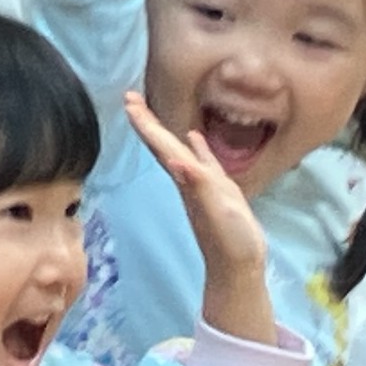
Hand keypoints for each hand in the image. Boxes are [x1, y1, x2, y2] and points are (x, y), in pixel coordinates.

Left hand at [122, 91, 276, 346]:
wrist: (237, 268)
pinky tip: (194, 138)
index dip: (146, 122)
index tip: (128, 100)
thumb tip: (176, 160)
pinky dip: (196, 148)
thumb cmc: (230, 241)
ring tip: (152, 112)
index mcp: (187, 180)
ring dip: (165, 131)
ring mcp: (201, 186)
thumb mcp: (217, 211)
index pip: (162, 145)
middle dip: (147, 120)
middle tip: (130, 97)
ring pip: (178, 150)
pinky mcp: (216, 192)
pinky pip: (202, 162)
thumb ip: (198, 185)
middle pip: (163, 144)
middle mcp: (188, 180)